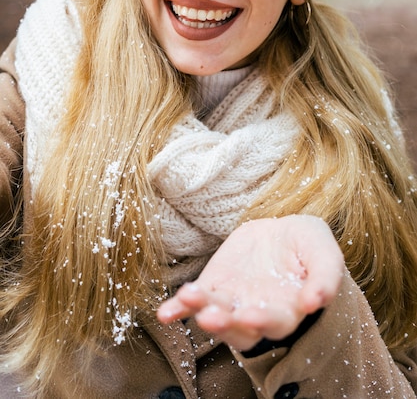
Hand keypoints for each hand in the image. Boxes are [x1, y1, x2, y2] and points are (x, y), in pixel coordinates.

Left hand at [157, 215, 343, 350]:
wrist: (284, 234)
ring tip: (187, 298)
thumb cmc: (308, 248)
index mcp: (286, 311)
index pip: (274, 322)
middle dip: (225, 323)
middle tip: (212, 317)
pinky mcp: (212, 285)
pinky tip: (166, 313)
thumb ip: (325, 278)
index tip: (253, 316)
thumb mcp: (324, 254)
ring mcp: (230, 302)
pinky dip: (179, 308)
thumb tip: (316, 300)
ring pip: (213, 313)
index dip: (263, 320)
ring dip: (198, 311)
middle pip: (238, 327)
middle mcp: (255, 313)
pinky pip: (193, 302)